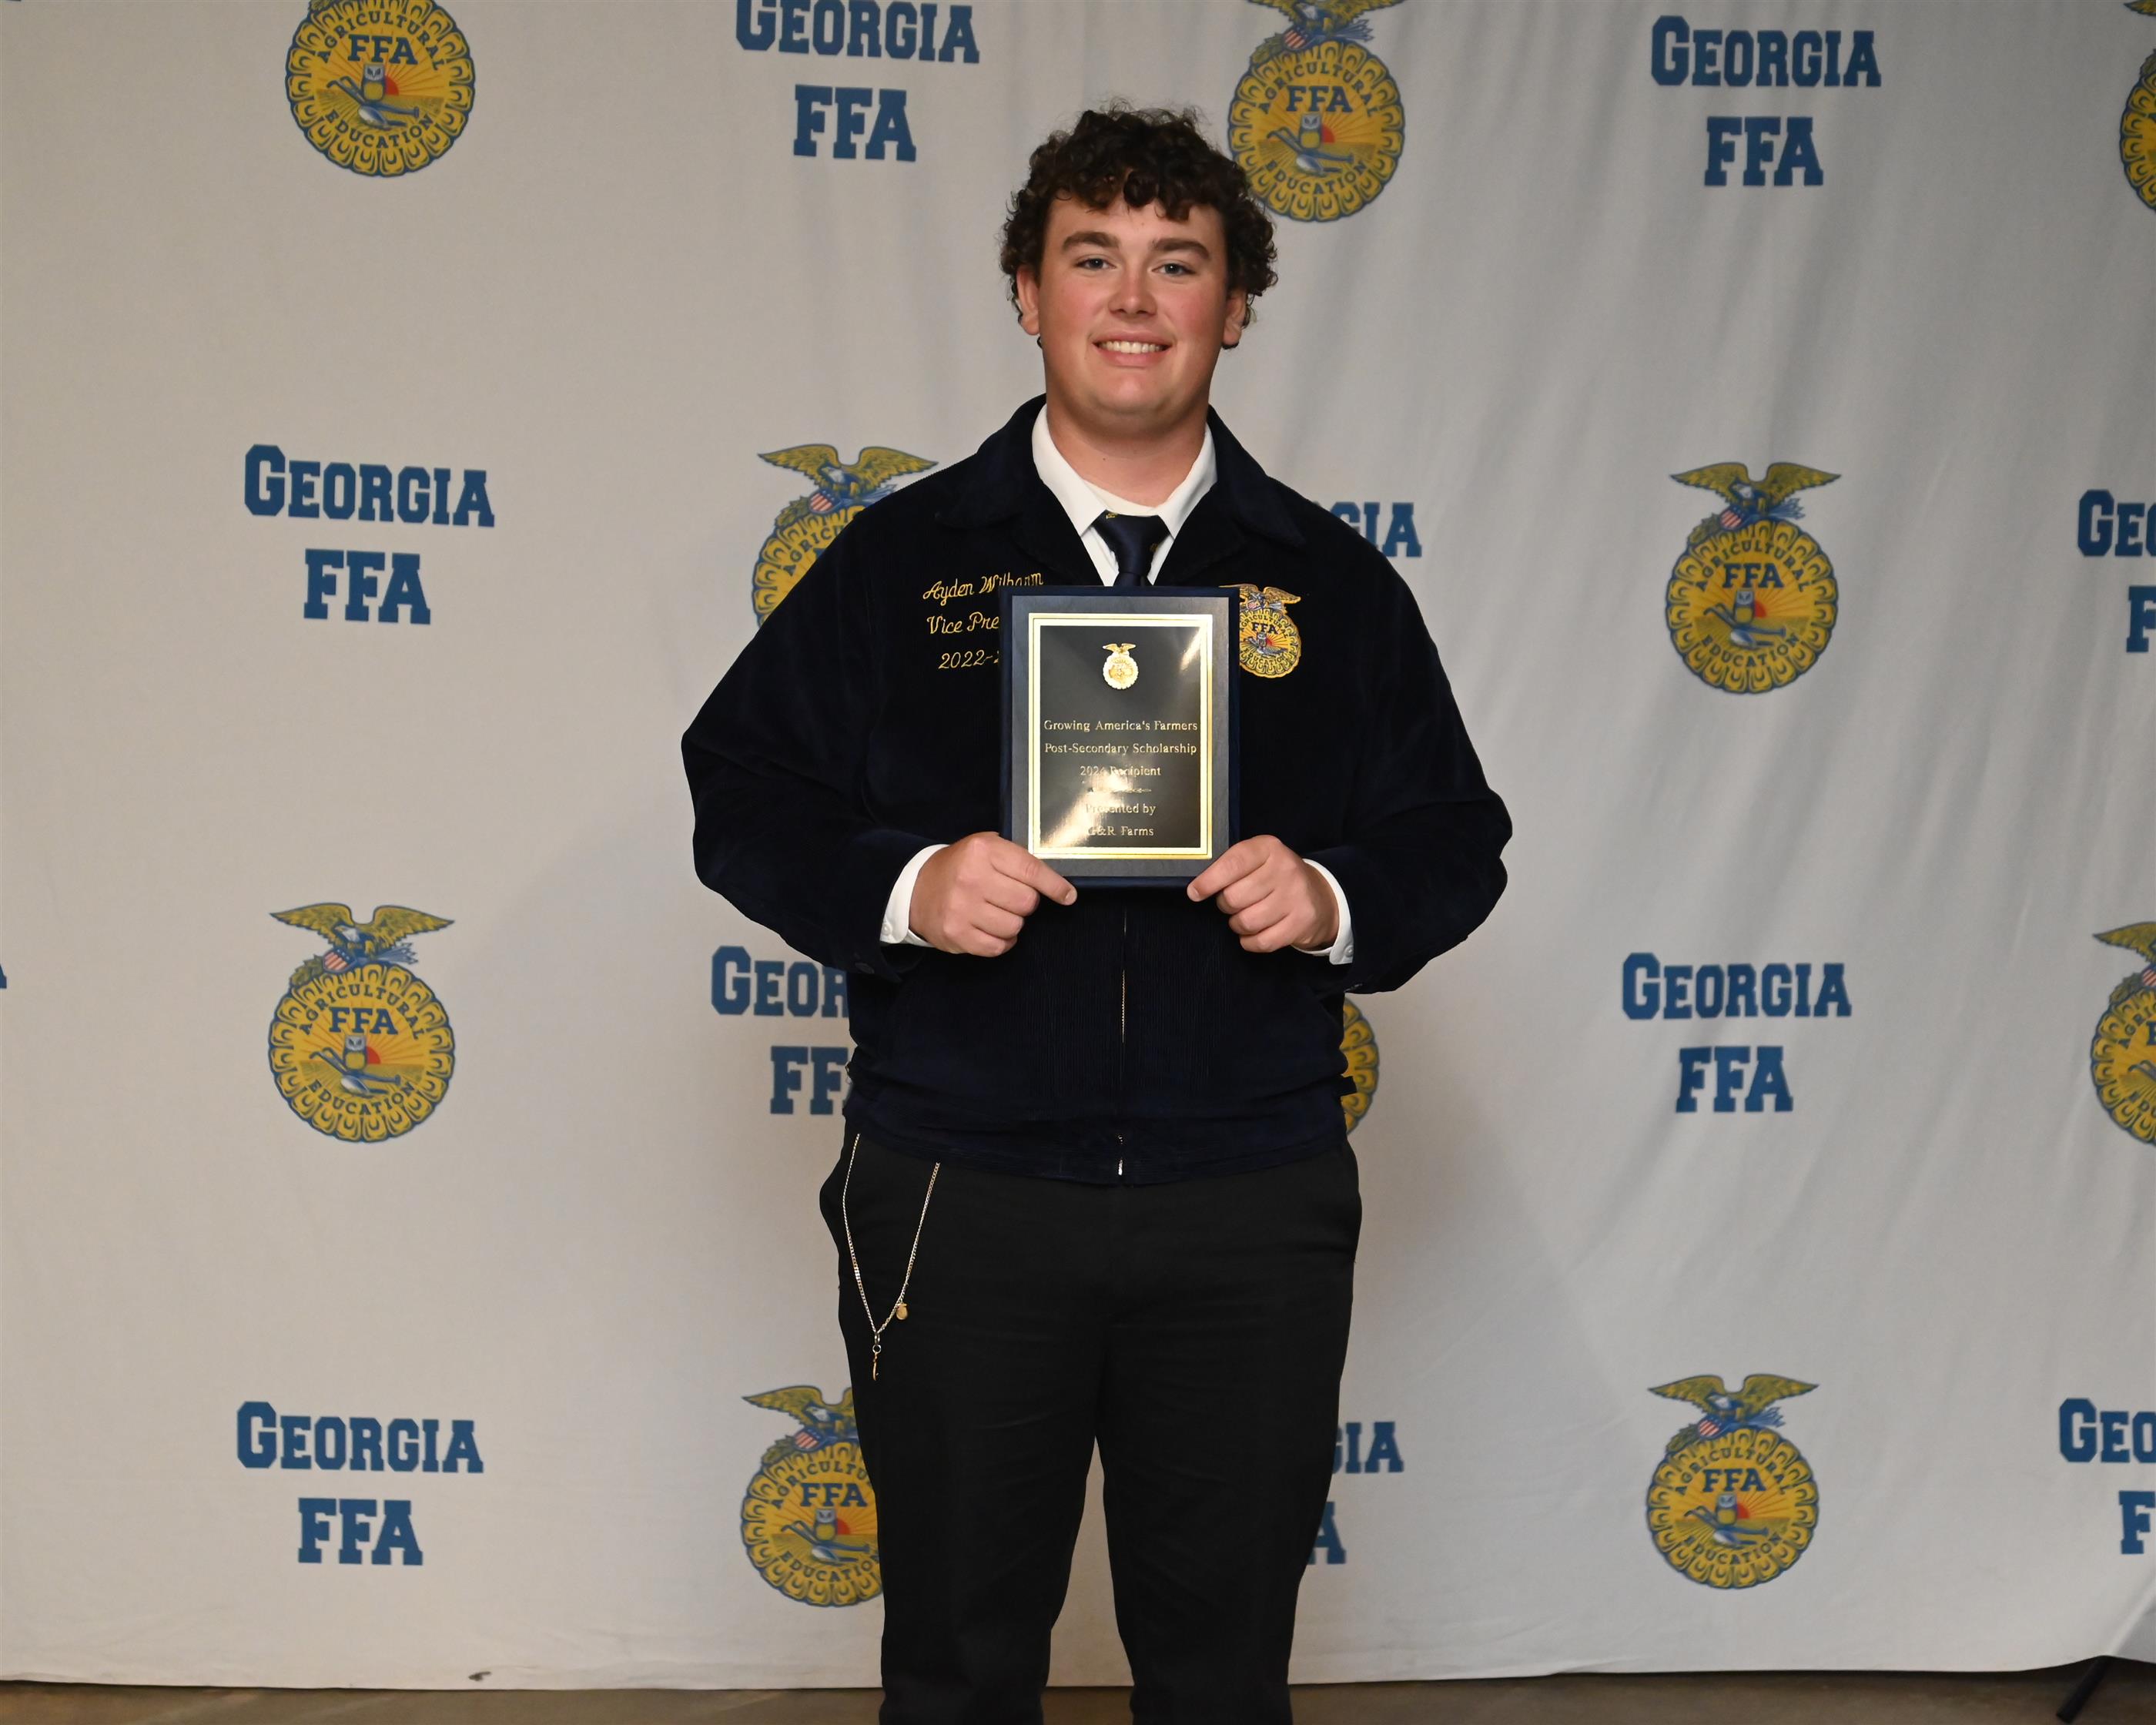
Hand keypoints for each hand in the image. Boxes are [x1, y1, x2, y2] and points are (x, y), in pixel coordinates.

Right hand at [909, 833, 1075, 956]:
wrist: (915, 889)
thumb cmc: (959, 867)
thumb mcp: (983, 848)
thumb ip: (1015, 859)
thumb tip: (1056, 882)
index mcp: (982, 851)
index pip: (1032, 870)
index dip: (1055, 886)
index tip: (1068, 896)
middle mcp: (972, 878)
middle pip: (1027, 902)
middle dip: (1025, 903)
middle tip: (1009, 898)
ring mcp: (962, 908)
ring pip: (1015, 926)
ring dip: (1012, 923)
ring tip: (995, 913)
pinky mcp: (956, 934)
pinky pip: (998, 947)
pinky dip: (1000, 941)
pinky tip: (989, 928)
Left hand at [1186, 836, 1337, 954]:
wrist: (1320, 897)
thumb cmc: (1276, 877)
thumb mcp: (1258, 860)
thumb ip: (1231, 867)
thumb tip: (1197, 889)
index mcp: (1269, 848)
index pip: (1232, 864)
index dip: (1208, 882)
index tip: (1195, 893)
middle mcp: (1285, 869)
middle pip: (1234, 897)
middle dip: (1226, 905)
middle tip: (1234, 903)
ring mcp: (1295, 897)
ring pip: (1246, 922)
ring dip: (1238, 925)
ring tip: (1245, 917)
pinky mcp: (1301, 922)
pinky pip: (1262, 941)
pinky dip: (1250, 942)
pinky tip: (1255, 933)